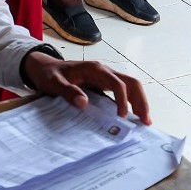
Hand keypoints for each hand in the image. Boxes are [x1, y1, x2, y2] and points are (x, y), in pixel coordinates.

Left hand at [21, 57, 150, 124]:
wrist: (45, 68)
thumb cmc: (49, 74)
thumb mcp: (53, 83)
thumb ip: (67, 91)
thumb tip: (84, 103)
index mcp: (95, 69)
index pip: (117, 83)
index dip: (122, 100)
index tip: (122, 117)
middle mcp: (104, 71)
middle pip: (131, 82)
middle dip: (141, 100)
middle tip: (145, 121)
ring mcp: (106, 77)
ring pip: (130, 86)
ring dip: (139, 102)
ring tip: (144, 121)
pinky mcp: (104, 84)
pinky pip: (123, 91)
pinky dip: (131, 103)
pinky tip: (132, 117)